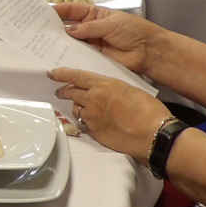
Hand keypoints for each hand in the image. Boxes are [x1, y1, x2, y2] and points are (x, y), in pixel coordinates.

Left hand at [49, 67, 171, 157]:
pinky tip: (96, 123)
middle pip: (71, 93)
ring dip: (77, 108)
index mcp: (104, 85)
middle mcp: (94, 99)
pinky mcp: (94, 132)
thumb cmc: (148, 110)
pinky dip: (87, 122)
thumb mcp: (130, 90)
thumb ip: (112, 89)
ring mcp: (92, 117)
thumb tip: (107, 91)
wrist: (153, 133)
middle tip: (60, 92)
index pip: (77, 76)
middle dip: (64, 92)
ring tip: (85, 109)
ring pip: (76, 109)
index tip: (53, 73)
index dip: (63, 74)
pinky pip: (84, 124)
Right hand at [53, 1, 159, 74]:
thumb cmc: (135, 31)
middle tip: (41, 30)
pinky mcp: (94, 57)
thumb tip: (70, 30)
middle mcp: (90, 28)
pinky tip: (61, 57)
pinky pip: (79, 56)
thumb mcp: (110, 23)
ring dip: (61, 43)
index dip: (59, 10)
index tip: (44, 11)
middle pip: (69, 26)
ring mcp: (91, 43)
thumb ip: (89, 28)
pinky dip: (71, 57)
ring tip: (47, 44)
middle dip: (56, 27)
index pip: (73, 10)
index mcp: (95, 14)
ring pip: (72, 42)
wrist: (148, 51)